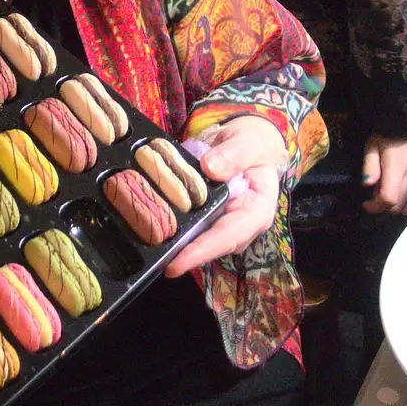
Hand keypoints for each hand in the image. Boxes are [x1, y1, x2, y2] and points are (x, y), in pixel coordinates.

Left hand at [163, 116, 287, 277]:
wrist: (247, 143)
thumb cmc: (253, 145)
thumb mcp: (249, 142)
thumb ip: (234, 154)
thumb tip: (210, 168)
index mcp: (257, 211)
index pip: (229, 236)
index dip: (203, 250)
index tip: (177, 263)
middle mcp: (240, 226)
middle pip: (211, 246)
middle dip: (184, 255)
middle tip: (156, 262)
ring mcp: (222, 224)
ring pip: (198, 239)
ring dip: (175, 243)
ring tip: (149, 244)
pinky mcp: (207, 218)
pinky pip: (189, 225)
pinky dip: (171, 226)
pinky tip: (151, 224)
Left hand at [361, 133, 406, 215]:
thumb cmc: (388, 135)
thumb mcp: (372, 147)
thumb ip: (370, 168)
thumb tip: (368, 185)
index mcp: (398, 166)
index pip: (390, 198)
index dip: (376, 206)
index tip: (368, 204)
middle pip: (401, 206)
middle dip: (387, 206)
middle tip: (380, 195)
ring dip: (402, 203)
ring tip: (396, 191)